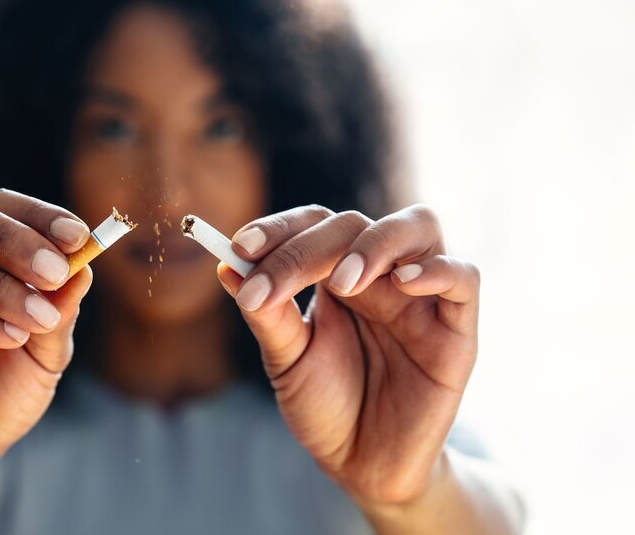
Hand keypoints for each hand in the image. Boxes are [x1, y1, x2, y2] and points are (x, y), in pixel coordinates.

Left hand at [217, 204, 478, 505]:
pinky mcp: (456, 330)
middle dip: (307, 248)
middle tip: (273, 285)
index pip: (312, 225)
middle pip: (353, 225)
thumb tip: (226, 266)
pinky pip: (464, 278)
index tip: (240, 247)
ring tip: (343, 280)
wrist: (362, 466)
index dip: (279, 229)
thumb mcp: (287, 361)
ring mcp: (420, 296)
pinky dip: (438, 270)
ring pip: (419, 227)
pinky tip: (402, 282)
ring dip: (376, 243)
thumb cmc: (325, 406)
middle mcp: (379, 274)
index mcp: (335, 274)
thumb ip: (266, 315)